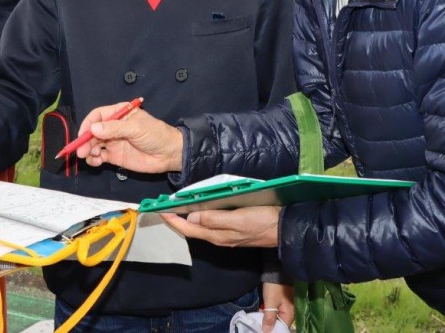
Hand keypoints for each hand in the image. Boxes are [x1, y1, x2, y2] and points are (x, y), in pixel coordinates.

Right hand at [75, 103, 183, 173]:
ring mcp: (113, 142)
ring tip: (90, 156)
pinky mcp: (115, 156)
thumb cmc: (156, 135)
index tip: (83, 134)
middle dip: (85, 141)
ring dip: (88, 150)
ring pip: (94, 145)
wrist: (169, 154)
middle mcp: (113, 127)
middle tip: (81, 151)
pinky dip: (94, 159)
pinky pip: (99, 157)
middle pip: (93, 132)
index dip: (88, 124)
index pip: (98, 116)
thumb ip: (115, 128)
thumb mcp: (136, 128)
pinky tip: (95, 162)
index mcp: (119, 114)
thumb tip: (94, 129)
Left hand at [160, 207, 280, 247]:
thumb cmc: (262, 221)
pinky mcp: (234, 230)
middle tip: (164, 207)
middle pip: (192, 229)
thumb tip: (191, 217)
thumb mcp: (238, 219)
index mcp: (217, 235)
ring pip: (201, 227)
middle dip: (177, 219)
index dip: (173, 220)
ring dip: (188, 218)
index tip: (160, 210)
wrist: (285, 229)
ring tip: (178, 207)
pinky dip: (201, 217)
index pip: (188, 228)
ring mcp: (226, 235)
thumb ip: (214, 219)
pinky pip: (211, 224)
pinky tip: (201, 210)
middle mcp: (219, 237)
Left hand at [261, 282, 294, 332]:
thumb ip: (269, 318)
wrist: (277, 270)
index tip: (263, 330)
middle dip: (270, 325)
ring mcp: (287, 306)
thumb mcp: (270, 303)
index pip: (282, 328)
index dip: (273, 330)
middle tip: (259, 325)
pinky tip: (263, 312)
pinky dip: (270, 312)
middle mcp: (291, 312)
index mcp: (290, 314)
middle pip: (280, 323)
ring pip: (278, 317)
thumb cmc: (275, 288)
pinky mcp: (283, 301)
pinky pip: (277, 311)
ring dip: (269, 318)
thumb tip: (267, 331)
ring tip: (259, 320)